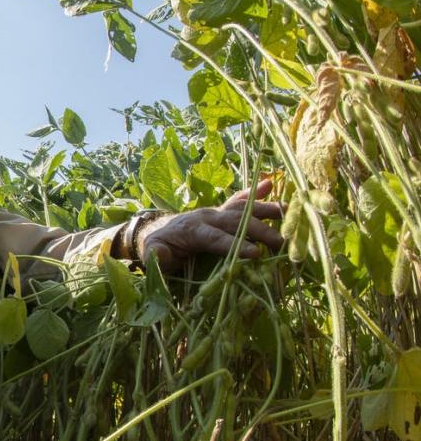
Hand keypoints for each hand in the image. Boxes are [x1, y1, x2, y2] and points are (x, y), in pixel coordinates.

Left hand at [138, 179, 284, 272]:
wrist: (157, 233)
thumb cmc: (158, 248)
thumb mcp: (152, 254)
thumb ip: (156, 256)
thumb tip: (159, 254)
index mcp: (192, 230)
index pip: (216, 238)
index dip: (235, 245)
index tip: (255, 254)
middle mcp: (207, 217)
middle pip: (236, 222)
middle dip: (259, 231)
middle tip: (279, 243)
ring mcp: (216, 212)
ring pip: (242, 208)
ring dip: (265, 210)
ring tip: (289, 212)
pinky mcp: (221, 212)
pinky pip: (239, 201)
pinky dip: (253, 193)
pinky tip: (270, 184)